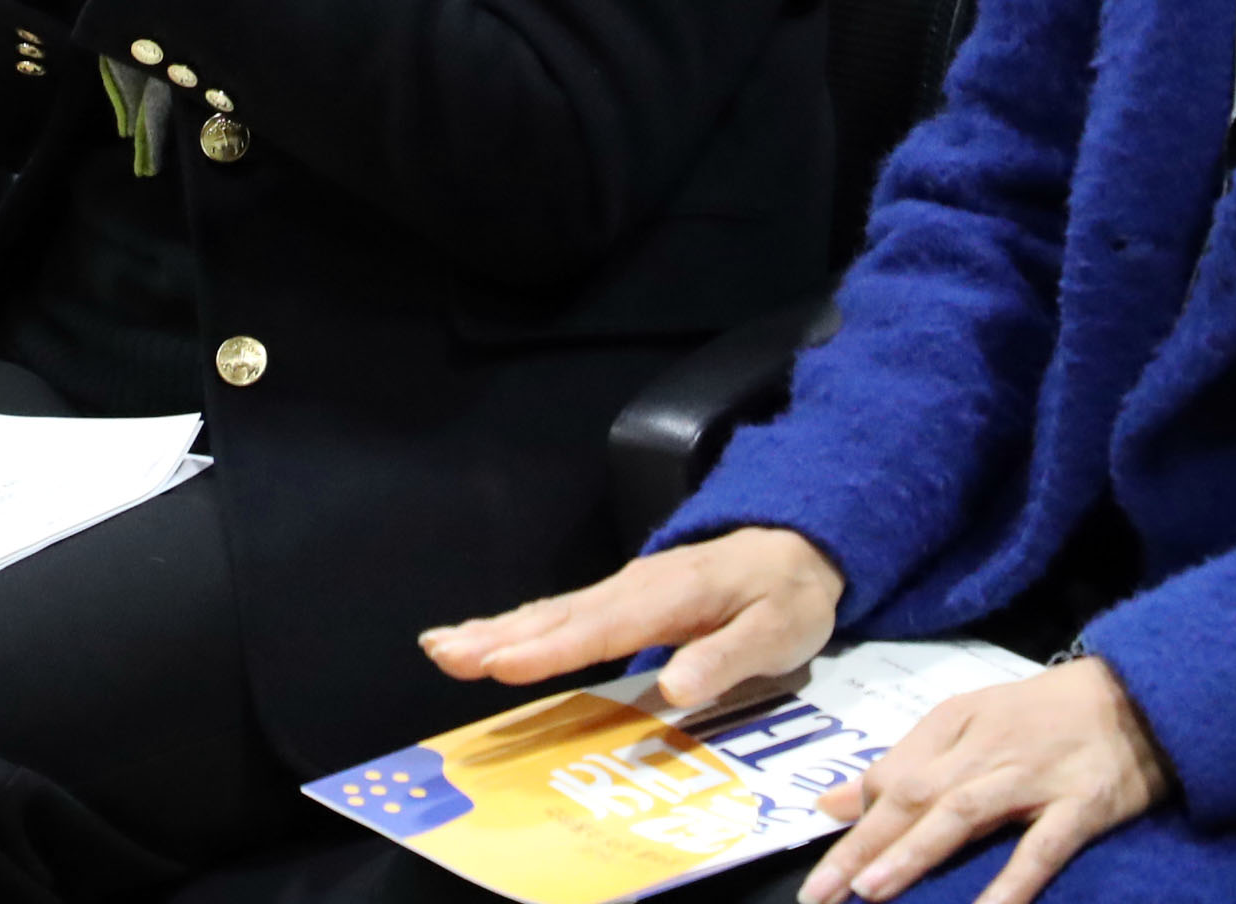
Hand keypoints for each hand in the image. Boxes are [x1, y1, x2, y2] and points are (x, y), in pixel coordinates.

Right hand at [420, 527, 845, 710]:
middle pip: (556, 617)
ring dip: (492, 631)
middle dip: (495, 637)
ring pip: (548, 613)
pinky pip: (558, 614)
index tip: (498, 666)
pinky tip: (484, 639)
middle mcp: (632, 589)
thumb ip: (725, 658)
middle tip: (440, 655)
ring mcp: (621, 590)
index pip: (599, 630)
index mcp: (668, 597)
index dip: (547, 651)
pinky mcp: (618, 600)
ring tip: (440, 647)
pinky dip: (515, 626)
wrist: (796, 546)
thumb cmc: (786, 597)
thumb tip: (673, 689)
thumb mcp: (777, 632)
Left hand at [799, 657, 1172, 903]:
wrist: (1140, 694)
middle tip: (818, 893)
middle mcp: (985, 748)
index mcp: (954, 724)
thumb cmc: (1046, 714)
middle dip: (860, 846)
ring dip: (912, 853)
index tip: (820, 872)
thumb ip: (904, 763)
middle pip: (912, 797)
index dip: (855, 825)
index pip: (891, 777)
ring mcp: (1033, 777)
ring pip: (961, 816)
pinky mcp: (1081, 805)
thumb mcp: (969, 723)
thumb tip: (833, 803)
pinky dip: (1011, 882)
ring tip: (870, 890)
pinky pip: (1040, 849)